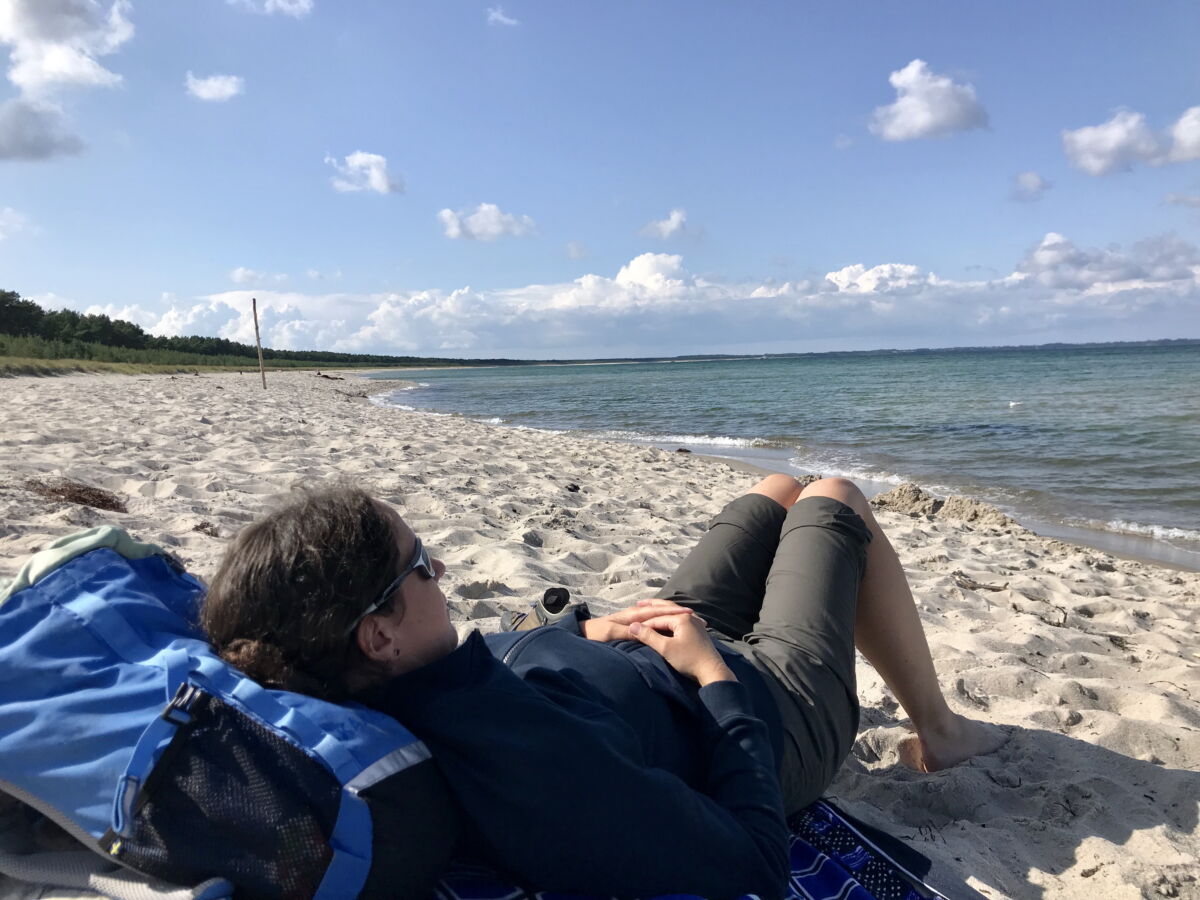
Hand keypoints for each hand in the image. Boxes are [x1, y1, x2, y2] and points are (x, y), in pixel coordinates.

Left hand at [581, 599, 703, 642]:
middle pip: (658, 610)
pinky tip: (668, 626)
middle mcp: (633, 615)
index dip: (671, 612)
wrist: (583, 635)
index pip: (655, 612)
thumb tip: (643, 630)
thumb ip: (625, 631)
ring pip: (655, 615)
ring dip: (670, 615)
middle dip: (675, 611)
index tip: (689, 613)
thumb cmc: (595, 634)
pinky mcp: (630, 626)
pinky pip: (650, 621)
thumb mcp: (610, 633)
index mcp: (631, 615)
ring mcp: (632, 620)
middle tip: (694, 615)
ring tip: (686, 618)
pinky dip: (662, 621)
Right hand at [628, 612, 735, 686]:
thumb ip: (649, 636)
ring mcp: (696, 623)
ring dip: (662, 611)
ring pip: (674, 613)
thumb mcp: (665, 648)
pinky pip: (681, 619)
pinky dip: (671, 617)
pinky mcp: (698, 631)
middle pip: (667, 609)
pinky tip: (667, 620)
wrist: (712, 671)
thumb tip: (632, 626)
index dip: (643, 623)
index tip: (631, 627)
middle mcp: (690, 617)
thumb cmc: (689, 660)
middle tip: (639, 602)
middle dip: (652, 606)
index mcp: (682, 618)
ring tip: (651, 609)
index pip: (657, 618)